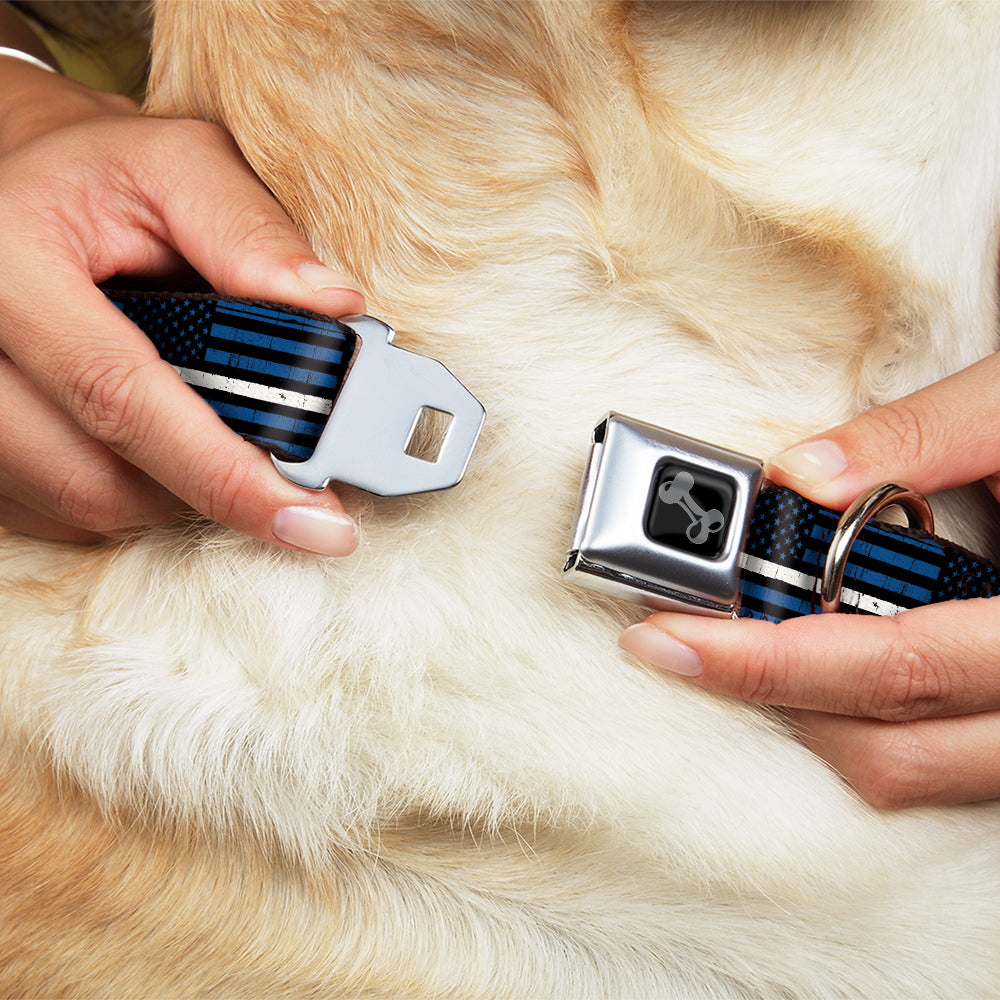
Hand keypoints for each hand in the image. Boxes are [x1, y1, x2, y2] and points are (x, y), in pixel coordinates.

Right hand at [0, 56, 363, 552]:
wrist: (17, 186)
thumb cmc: (99, 175)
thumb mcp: (176, 165)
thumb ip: (250, 230)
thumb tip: (333, 306)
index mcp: (9, 265)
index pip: (121, 396)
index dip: (225, 472)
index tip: (314, 518)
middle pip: (98, 477)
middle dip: (212, 488)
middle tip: (292, 482)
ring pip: (84, 504)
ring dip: (176, 491)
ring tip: (223, 437)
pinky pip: (62, 510)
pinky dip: (136, 491)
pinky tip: (167, 443)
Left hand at [620, 351, 999, 808]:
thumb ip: (919, 436)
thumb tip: (799, 473)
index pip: (894, 666)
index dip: (767, 661)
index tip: (668, 638)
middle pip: (890, 746)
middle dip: (767, 695)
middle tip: (679, 640)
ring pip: (912, 771)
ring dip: (812, 717)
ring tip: (739, 647)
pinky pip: (937, 760)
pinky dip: (863, 720)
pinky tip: (819, 659)